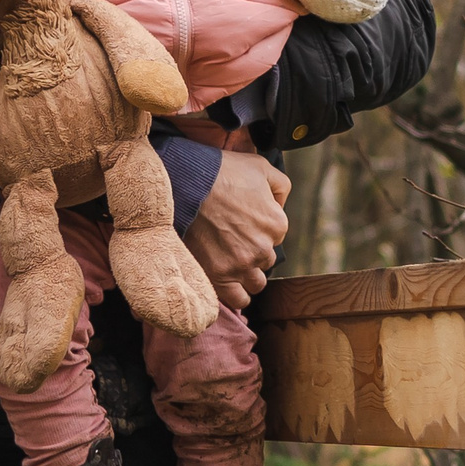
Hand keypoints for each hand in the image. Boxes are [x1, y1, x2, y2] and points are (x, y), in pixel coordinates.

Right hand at [183, 148, 289, 308]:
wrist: (184, 182)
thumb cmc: (220, 172)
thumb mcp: (261, 166)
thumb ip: (281, 186)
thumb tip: (279, 205)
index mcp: (277, 224)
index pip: (275, 237)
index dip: (258, 230)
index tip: (241, 223)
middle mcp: (263, 249)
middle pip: (265, 261)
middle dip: (252, 252)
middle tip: (231, 239)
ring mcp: (241, 265)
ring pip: (255, 283)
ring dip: (246, 274)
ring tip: (229, 261)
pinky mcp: (219, 276)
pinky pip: (238, 299)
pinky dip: (236, 294)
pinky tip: (228, 282)